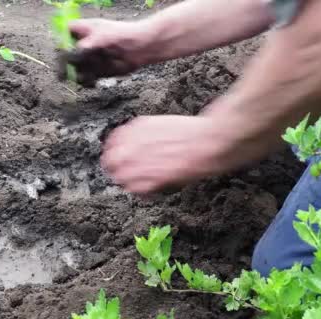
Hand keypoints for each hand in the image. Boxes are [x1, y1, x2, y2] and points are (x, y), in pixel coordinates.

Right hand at [57, 19, 151, 86]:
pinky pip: (87, 78)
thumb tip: (76, 51)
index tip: (64, 52)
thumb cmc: (124, 34)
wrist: (143, 47)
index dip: (61, 42)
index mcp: (84, 30)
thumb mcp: (105, 36)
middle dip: (66, 64)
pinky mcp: (98, 70)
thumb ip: (90, 43)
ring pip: (75, 68)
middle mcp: (84, 44)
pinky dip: (88, 82)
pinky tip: (92, 83)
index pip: (64, 33)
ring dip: (77, 75)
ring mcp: (90, 58)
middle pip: (66, 53)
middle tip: (65, 74)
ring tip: (86, 77)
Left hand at [101, 115, 236, 193]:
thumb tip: (146, 145)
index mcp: (138, 127)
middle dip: (118, 168)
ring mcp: (140, 161)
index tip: (122, 158)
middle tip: (128, 174)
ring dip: (129, 181)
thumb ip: (148, 134)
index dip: (118, 152)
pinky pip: (136, 190)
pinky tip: (152, 190)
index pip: (113, 141)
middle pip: (111, 161)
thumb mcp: (165, 124)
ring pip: (121, 178)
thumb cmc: (196, 132)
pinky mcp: (151, 178)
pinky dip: (143, 192)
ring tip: (141, 184)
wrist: (209, 141)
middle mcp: (134, 144)